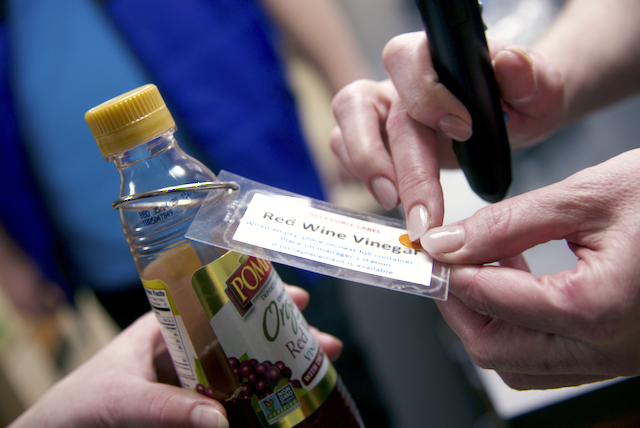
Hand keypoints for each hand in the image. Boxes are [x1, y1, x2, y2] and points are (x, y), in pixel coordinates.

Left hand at [10, 285, 342, 426]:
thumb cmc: (78, 403)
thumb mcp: (121, 398)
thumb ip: (164, 407)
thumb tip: (217, 419)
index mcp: (169, 325)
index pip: (223, 299)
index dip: (262, 295)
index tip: (298, 297)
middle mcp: (187, 347)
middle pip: (246, 332)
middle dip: (286, 334)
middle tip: (325, 343)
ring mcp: (194, 377)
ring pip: (246, 364)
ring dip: (282, 365)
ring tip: (318, 369)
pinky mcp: (194, 404)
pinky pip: (234, 396)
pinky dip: (261, 396)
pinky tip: (286, 399)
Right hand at [330, 32, 563, 238]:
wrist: (513, 120)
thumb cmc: (521, 102)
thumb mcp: (539, 90)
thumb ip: (530, 78)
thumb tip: (509, 63)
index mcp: (432, 56)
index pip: (406, 60)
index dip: (425, 95)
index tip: (463, 130)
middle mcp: (397, 82)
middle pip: (363, 106)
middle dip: (384, 160)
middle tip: (415, 206)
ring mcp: (380, 112)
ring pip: (344, 129)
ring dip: (364, 169)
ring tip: (395, 204)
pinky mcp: (375, 142)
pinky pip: (347, 154)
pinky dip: (361, 178)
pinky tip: (391, 198)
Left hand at [420, 150, 639, 389]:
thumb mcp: (589, 195)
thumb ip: (508, 224)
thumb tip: (448, 244)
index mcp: (597, 308)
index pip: (488, 303)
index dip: (444, 276)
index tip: (423, 251)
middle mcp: (606, 348)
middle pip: (495, 350)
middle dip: (458, 305)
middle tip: (444, 262)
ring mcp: (615, 359)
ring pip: (518, 361)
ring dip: (486, 317)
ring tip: (482, 264)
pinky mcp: (619, 353)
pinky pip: (549, 357)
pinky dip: (517, 325)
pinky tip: (517, 279)